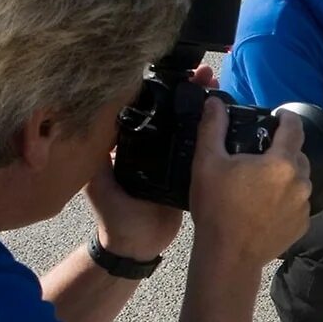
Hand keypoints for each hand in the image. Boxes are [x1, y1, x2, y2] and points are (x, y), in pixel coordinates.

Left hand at [83, 65, 218, 258]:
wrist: (138, 248)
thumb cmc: (114, 217)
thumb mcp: (98, 184)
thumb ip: (98, 159)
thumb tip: (95, 123)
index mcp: (132, 145)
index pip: (148, 109)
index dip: (163, 89)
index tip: (177, 73)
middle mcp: (154, 148)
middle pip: (173, 111)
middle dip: (189, 90)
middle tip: (206, 73)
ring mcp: (173, 159)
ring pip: (190, 126)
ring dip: (204, 105)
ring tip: (219, 85)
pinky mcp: (191, 173)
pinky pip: (203, 149)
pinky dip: (214, 133)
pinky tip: (227, 116)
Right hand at [187, 96, 314, 266]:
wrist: (228, 256)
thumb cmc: (217, 208)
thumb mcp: (207, 163)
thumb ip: (213, 128)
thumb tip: (214, 102)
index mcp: (282, 163)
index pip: (295, 128)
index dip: (287, 117)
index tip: (279, 115)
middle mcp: (301, 182)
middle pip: (298, 155)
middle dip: (282, 151)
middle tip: (259, 156)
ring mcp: (304, 206)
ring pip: (299, 180)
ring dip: (285, 177)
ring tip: (260, 183)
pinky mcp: (302, 225)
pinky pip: (298, 203)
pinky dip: (286, 199)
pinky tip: (264, 206)